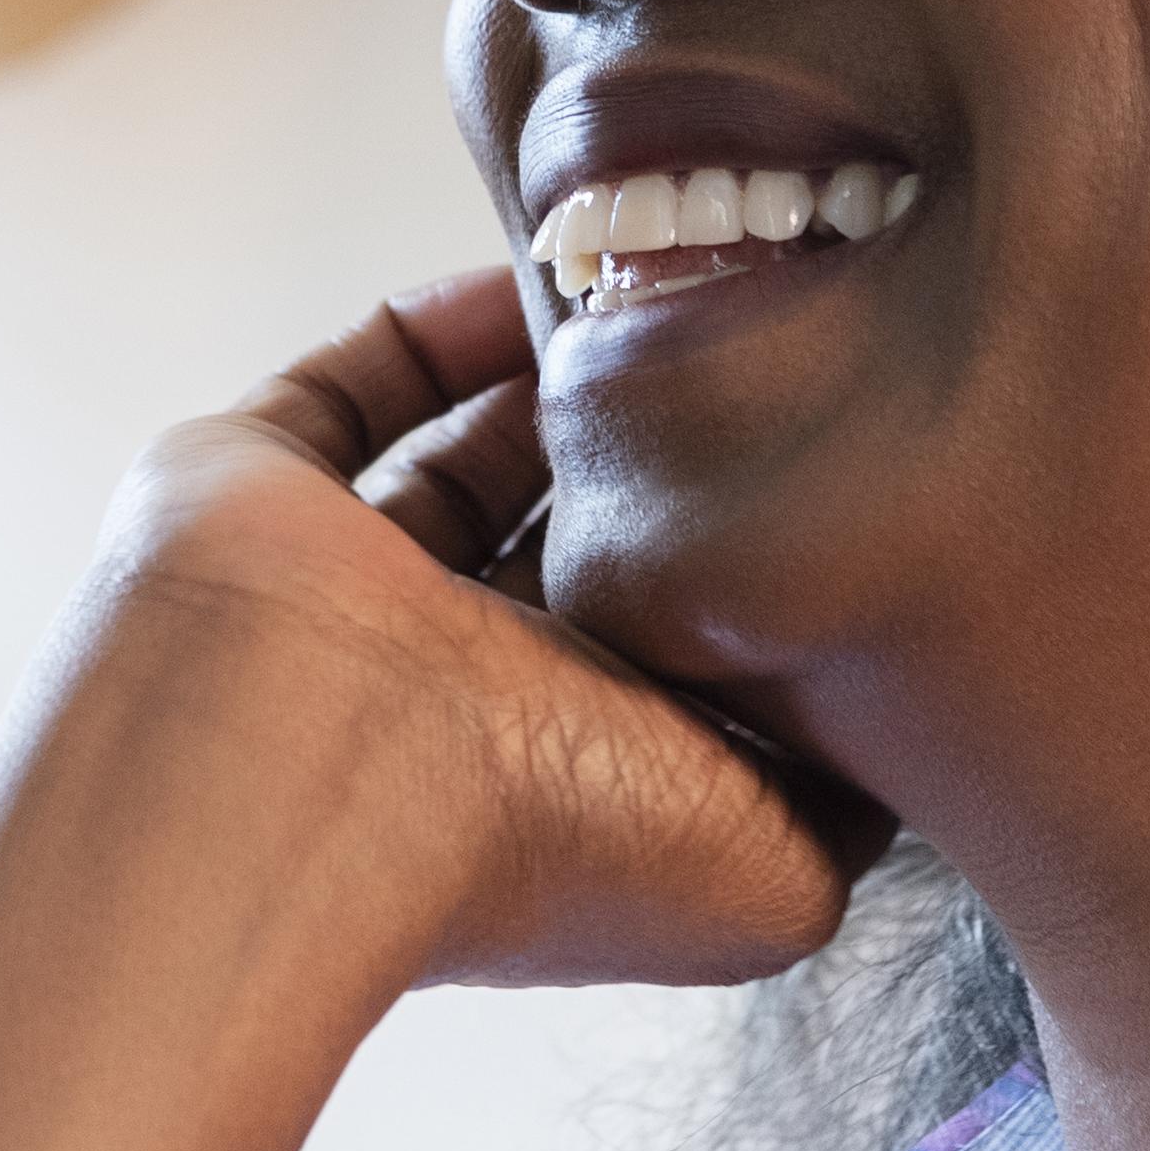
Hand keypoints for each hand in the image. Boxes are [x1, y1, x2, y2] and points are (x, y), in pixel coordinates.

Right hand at [80, 267, 888, 990]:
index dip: (754, 565)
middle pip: (575, 545)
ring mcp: (342, 584)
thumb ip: (854, 791)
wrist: (305, 777)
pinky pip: (357, 380)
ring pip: (465, 454)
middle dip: (664, 458)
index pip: (670, 660)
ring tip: (671, 288)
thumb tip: (895, 708)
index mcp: (565, 778)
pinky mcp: (254, 482)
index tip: (856, 458)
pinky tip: (540, 277)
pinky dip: (441, 326)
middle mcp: (451, 688)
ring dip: (561, 383)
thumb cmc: (535, 836)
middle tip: (766, 342)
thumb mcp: (779, 873)